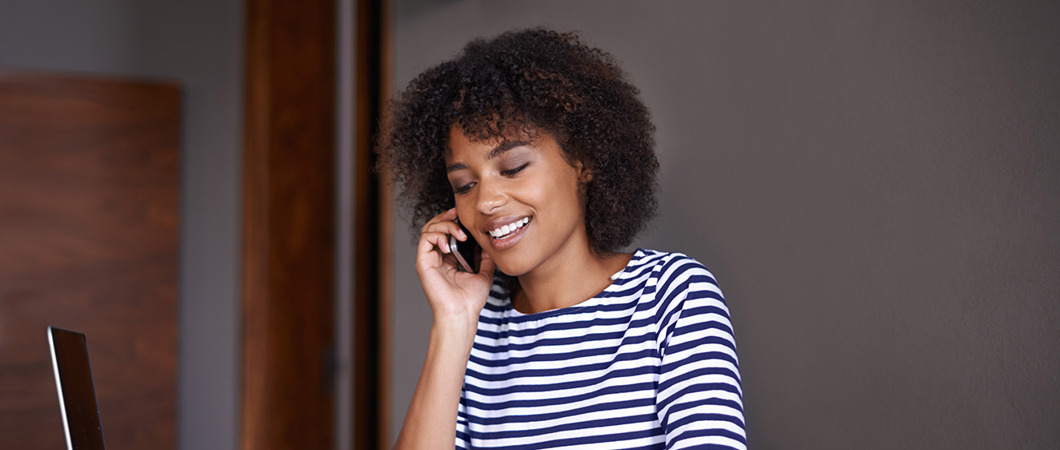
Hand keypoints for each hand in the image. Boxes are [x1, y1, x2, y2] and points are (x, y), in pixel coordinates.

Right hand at [416, 208, 495, 328]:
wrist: (463, 313)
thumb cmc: (471, 299)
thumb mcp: (484, 273)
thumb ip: (485, 257)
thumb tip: (489, 242)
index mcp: (449, 259)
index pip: (446, 232)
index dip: (453, 220)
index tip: (465, 215)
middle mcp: (437, 258)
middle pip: (435, 227)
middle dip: (447, 217)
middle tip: (459, 215)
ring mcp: (429, 260)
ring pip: (429, 230)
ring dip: (444, 225)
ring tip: (459, 233)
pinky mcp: (423, 263)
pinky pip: (425, 240)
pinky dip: (437, 235)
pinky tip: (449, 243)